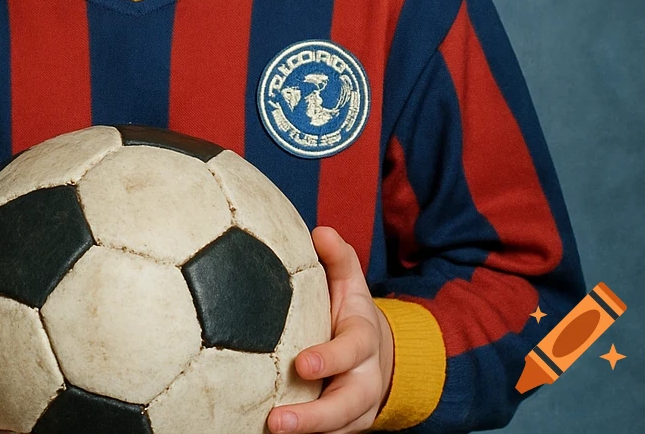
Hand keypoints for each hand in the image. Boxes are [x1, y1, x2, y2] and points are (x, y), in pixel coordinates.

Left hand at [267, 227, 393, 432]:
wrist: (380, 354)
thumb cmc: (351, 311)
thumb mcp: (350, 282)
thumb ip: (338, 258)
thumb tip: (321, 231)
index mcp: (364, 340)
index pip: (351, 351)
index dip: (329, 359)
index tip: (302, 364)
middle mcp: (365, 380)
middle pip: (346, 405)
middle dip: (315, 416)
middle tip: (277, 420)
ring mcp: (357, 410)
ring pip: (336, 428)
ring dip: (305, 432)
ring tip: (269, 430)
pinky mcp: (345, 426)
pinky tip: (263, 432)